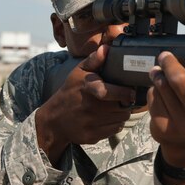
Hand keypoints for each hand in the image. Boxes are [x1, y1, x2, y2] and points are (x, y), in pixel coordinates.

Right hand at [36, 45, 135, 164]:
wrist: (54, 120)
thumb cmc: (71, 92)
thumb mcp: (78, 72)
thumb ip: (94, 60)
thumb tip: (107, 48)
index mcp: (88, 88)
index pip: (112, 93)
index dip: (126, 93)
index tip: (131, 92)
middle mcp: (89, 107)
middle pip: (122, 107)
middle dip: (125, 103)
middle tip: (122, 99)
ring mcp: (90, 123)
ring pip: (121, 119)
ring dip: (122, 113)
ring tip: (114, 108)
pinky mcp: (92, 136)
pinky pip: (115, 130)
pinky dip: (115, 124)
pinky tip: (108, 118)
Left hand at [147, 51, 184, 184]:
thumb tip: (182, 61)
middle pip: (179, 82)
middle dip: (169, 64)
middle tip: (165, 56)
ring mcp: (180, 124)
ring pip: (161, 87)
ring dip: (158, 76)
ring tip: (158, 73)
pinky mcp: (162, 128)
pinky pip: (152, 99)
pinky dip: (153, 91)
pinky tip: (159, 92)